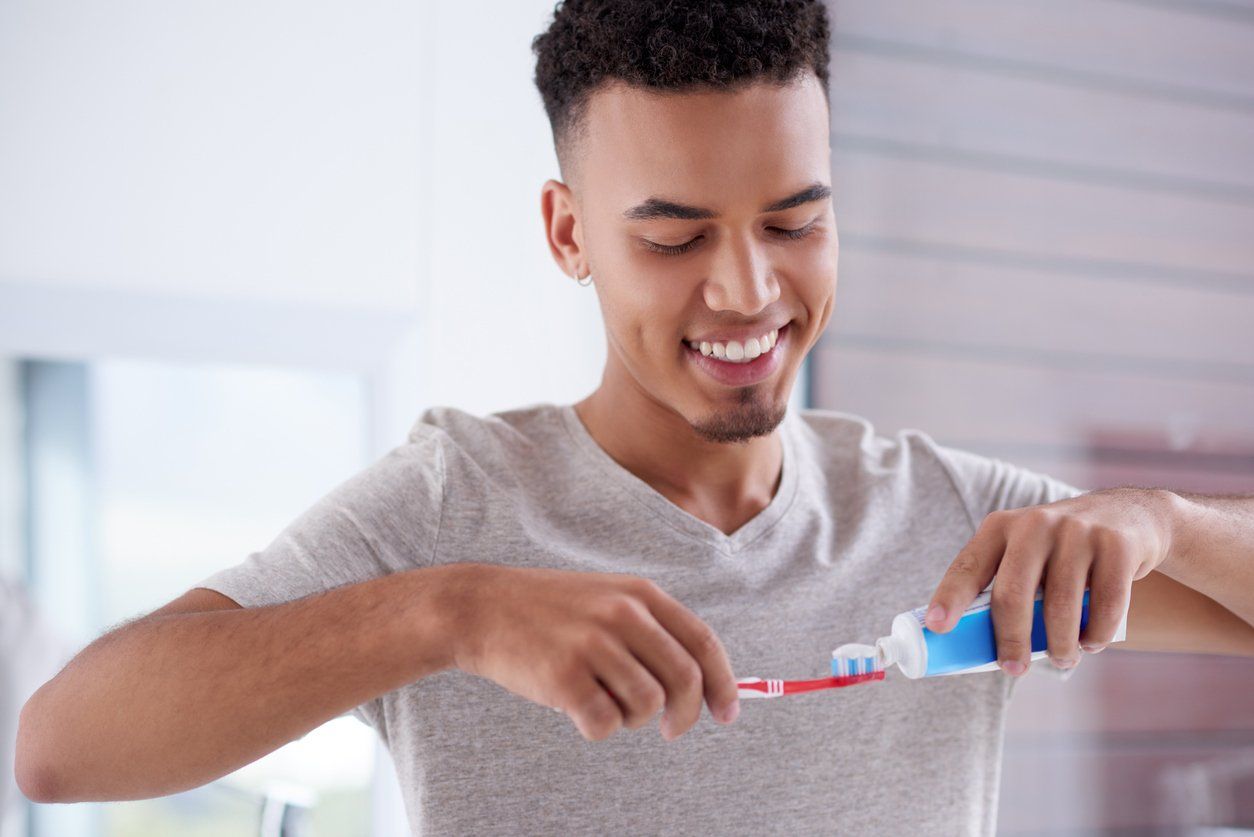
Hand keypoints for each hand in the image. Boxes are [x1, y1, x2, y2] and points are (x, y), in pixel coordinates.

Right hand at [441, 563, 739, 740]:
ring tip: (603, 700)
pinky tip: (575, 707)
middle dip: (684, 716)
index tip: (727, 714)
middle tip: (669, 729)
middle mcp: (622, 615)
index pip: (703, 642)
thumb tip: (702, 684)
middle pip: (684, 680)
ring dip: (631, 717)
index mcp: (640, 594)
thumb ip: (653, 631)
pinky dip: (596, 727)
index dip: (723, 683)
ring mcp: (593, 644)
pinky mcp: (564, 677)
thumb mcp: (607, 599)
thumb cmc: (551, 611)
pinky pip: (605, 724)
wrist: (482, 608)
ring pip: (647, 706)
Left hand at [923, 488, 1176, 674]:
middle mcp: (1034, 524)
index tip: (936, 627)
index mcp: (1000, 527)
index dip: (949, 598)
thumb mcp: (1026, 554)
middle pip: (1013, 594)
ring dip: (1059, 646)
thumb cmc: (1060, 552)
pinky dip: (1096, 636)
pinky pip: (1105, 606)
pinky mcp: (1117, 546)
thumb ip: (1006, 587)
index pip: (968, 567)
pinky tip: (1091, 643)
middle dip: (1011, 640)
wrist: (1128, 517)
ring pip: (1061, 607)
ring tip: (1062, 659)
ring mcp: (1077, 532)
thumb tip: (980, 647)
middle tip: (1012, 669)